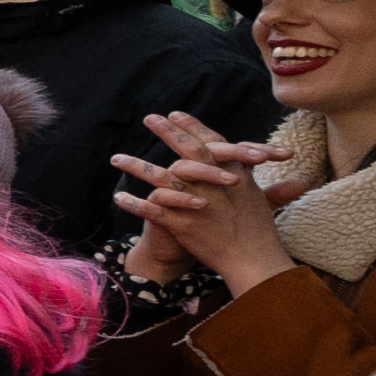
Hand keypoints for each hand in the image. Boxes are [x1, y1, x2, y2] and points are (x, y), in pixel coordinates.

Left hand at [124, 117, 291, 303]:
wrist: (254, 261)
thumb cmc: (259, 232)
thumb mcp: (260, 200)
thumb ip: (252, 179)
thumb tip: (251, 165)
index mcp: (234, 175)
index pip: (211, 143)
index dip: (193, 127)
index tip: (175, 114)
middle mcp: (215, 185)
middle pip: (188, 151)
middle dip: (168, 132)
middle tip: (149, 117)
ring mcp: (198, 204)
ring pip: (162, 179)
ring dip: (136, 167)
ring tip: (115, 158)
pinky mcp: (183, 224)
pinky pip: (152, 211)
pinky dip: (134, 204)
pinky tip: (118, 197)